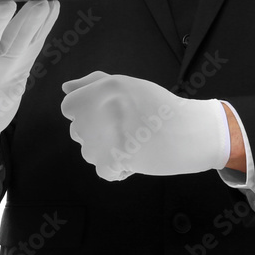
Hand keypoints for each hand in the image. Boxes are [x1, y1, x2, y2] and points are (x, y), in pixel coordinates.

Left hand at [60, 71, 228, 181]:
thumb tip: (65, 88)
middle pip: (78, 132)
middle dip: (97, 135)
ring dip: (108, 153)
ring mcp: (108, 133)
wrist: (190, 132)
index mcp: (106, 86)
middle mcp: (103, 106)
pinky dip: (120, 170)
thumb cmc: (158, 108)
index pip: (69, 107)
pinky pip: (105, 172)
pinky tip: (138, 157)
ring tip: (135, 142)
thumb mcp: (126, 85)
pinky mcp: (116, 158)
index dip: (86, 115)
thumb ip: (92, 83)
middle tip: (127, 129)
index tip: (108, 116)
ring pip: (89, 153)